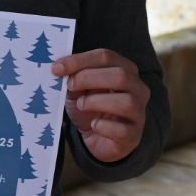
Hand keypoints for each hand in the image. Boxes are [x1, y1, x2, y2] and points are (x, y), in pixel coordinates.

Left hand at [53, 49, 148, 163]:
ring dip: (97, 102)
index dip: (80, 60)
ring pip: (126, 101)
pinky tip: (93, 124)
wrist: (98, 139)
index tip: (57, 68)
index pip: (106, 57)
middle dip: (89, 78)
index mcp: (125, 70)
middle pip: (121, 75)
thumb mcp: (78, 90)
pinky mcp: (133, 134)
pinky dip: (103, 126)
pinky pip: (122, 129)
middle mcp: (138, 89)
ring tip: (81, 105)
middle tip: (70, 86)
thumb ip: (73, 77)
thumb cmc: (90, 109)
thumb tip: (59, 68)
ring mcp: (139, 112)